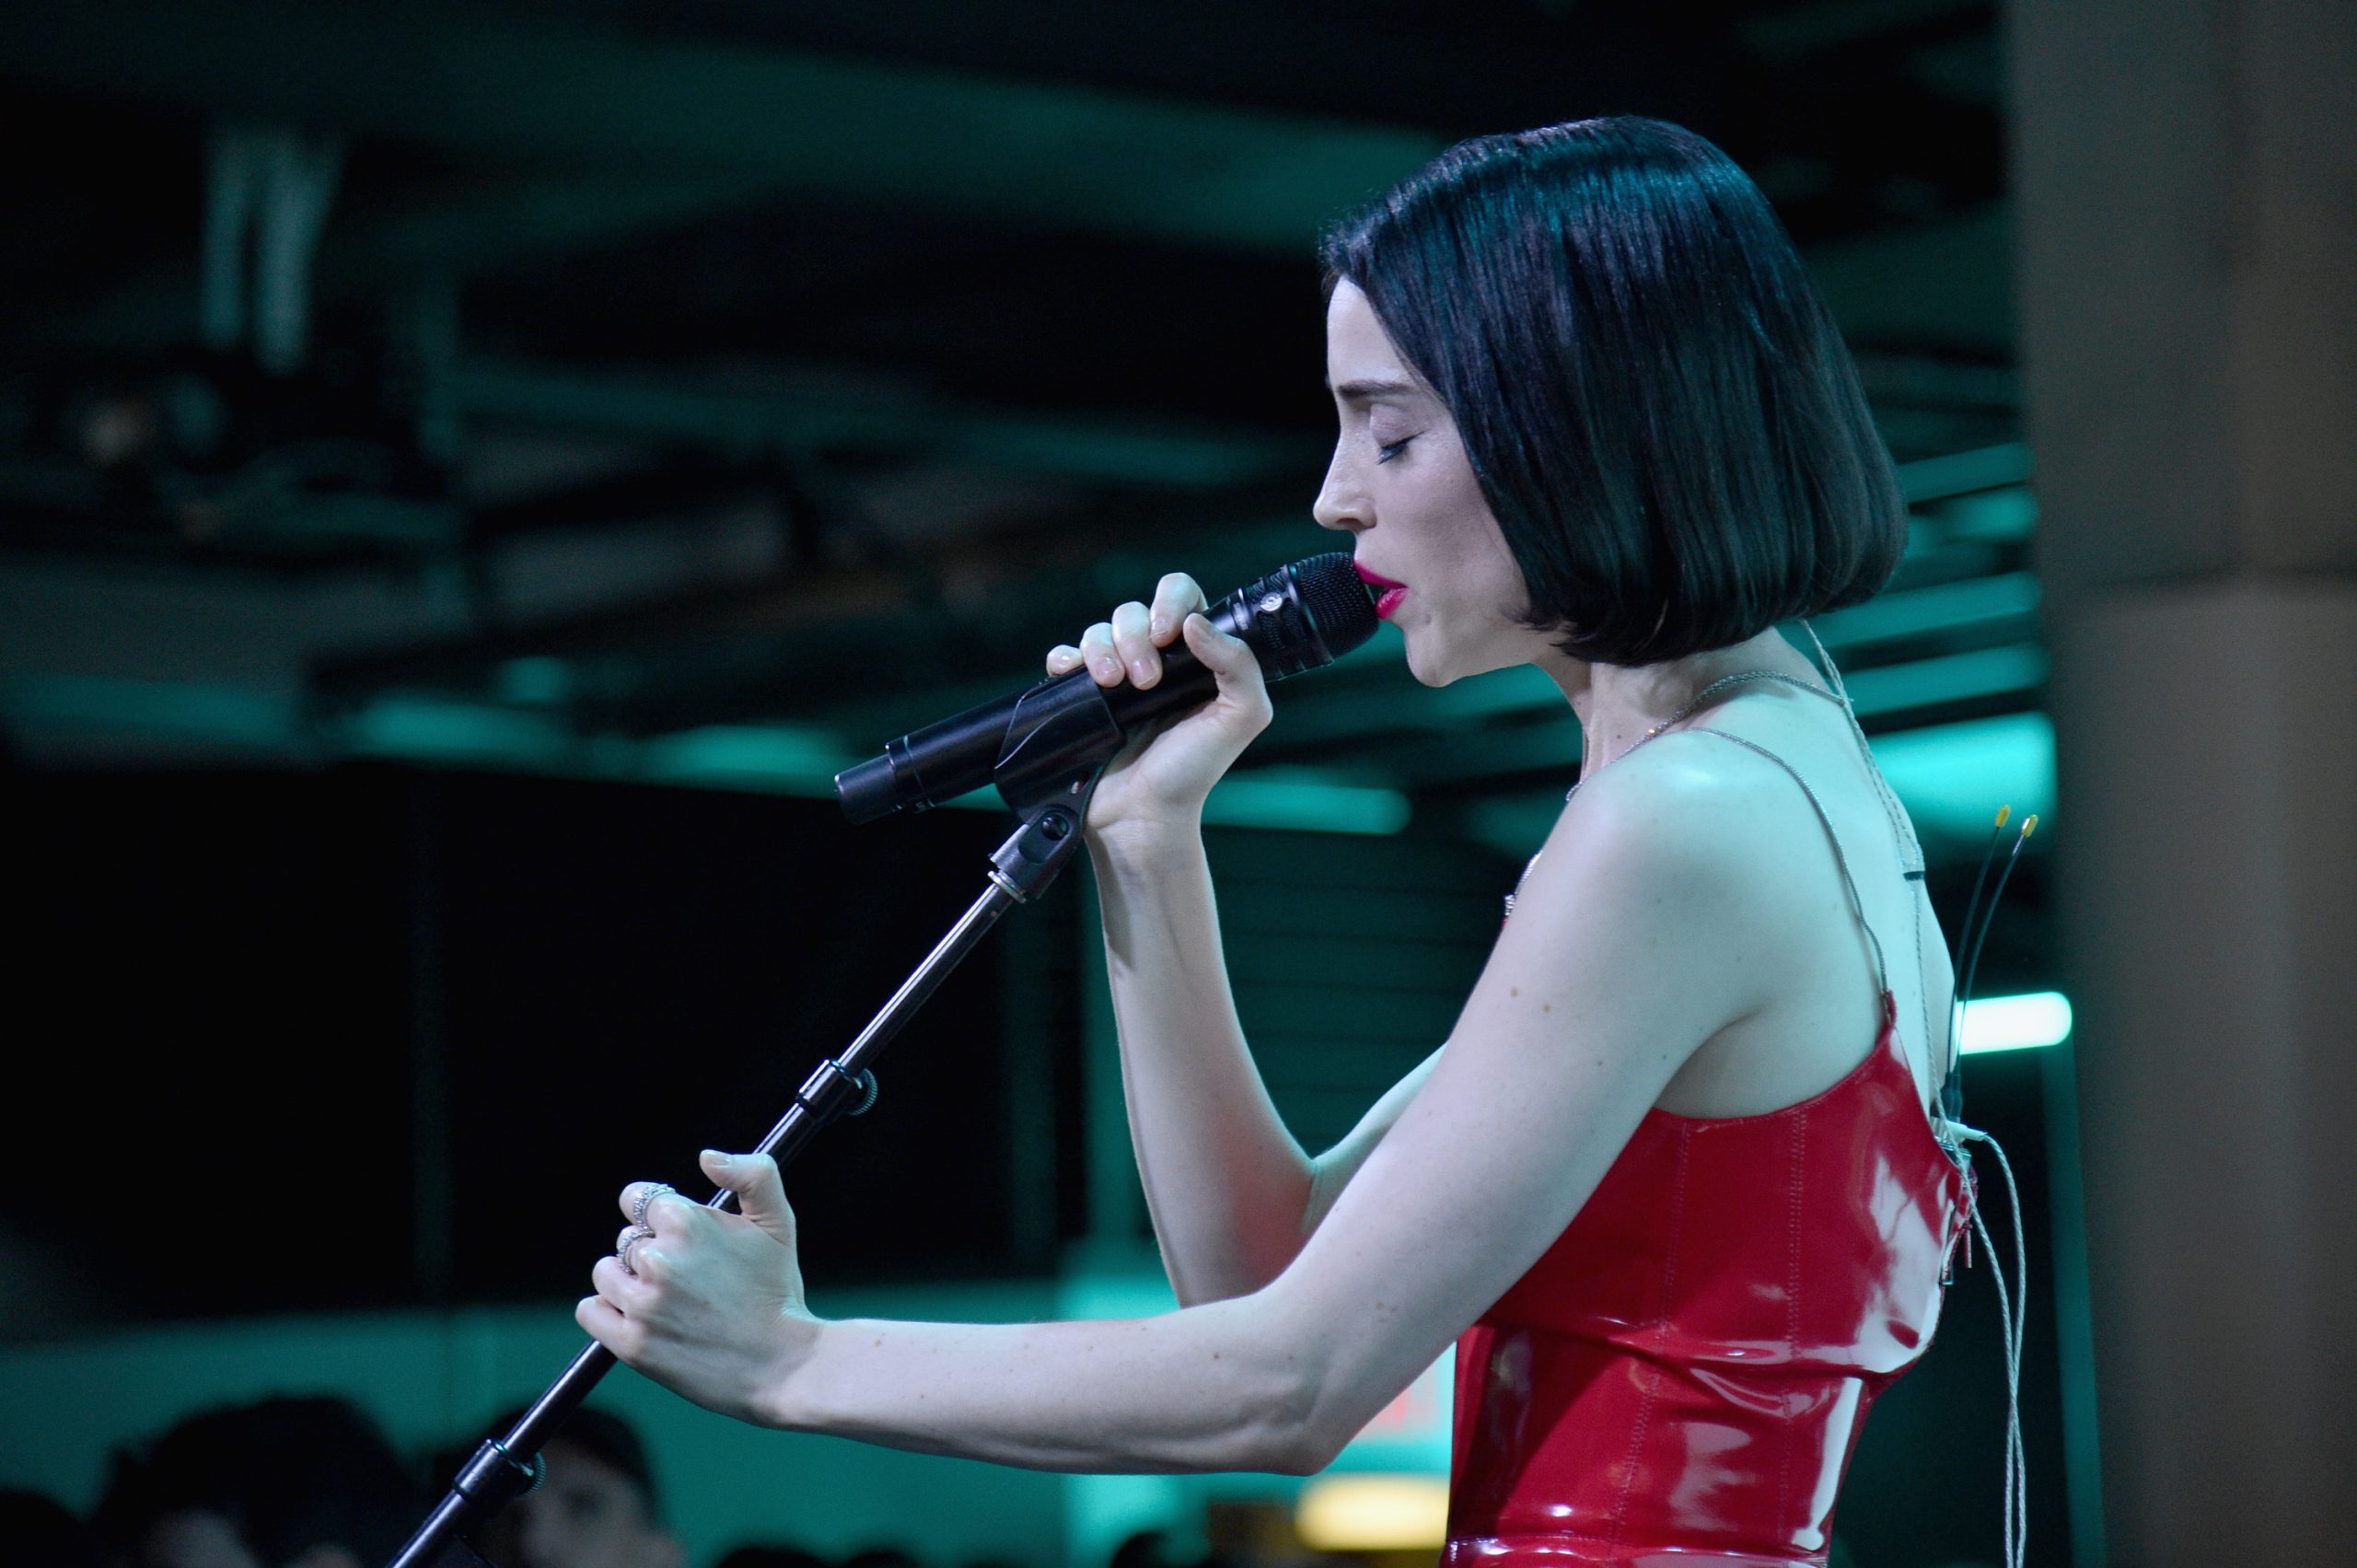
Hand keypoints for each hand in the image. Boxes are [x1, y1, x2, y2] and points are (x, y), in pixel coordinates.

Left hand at [578, 1150, 818, 1427]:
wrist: (782, 1365)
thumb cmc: (778, 1291)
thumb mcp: (778, 1221)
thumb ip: (753, 1173)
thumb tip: (706, 1157)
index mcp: (685, 1221)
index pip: (638, 1199)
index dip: (660, 1217)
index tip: (681, 1237)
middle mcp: (657, 1259)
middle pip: (626, 1239)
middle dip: (651, 1252)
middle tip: (690, 1278)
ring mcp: (641, 1303)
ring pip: (606, 1273)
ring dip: (627, 1281)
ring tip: (667, 1300)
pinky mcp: (631, 1343)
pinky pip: (590, 1311)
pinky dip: (606, 1312)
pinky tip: (640, 1317)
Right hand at [1044, 572, 1271, 839]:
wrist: (1142, 816)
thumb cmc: (1194, 771)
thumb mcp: (1241, 717)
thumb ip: (1240, 664)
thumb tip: (1197, 623)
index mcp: (1196, 657)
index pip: (1182, 596)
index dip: (1171, 602)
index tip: (1169, 634)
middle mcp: (1157, 660)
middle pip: (1134, 610)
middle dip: (1135, 636)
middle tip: (1145, 682)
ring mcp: (1117, 677)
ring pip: (1098, 630)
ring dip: (1101, 650)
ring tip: (1111, 687)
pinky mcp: (1082, 696)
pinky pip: (1065, 656)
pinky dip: (1066, 659)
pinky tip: (1075, 676)